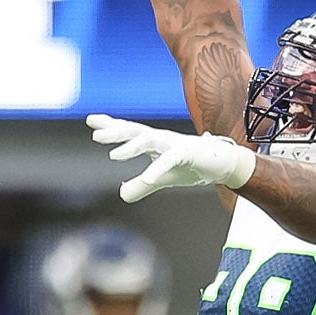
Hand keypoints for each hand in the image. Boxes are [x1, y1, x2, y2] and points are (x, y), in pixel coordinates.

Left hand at [87, 113, 255, 202]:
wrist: (224, 165)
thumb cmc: (192, 167)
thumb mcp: (163, 179)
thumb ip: (142, 185)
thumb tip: (122, 194)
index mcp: (154, 142)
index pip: (129, 130)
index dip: (110, 125)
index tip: (91, 120)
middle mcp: (162, 139)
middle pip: (135, 130)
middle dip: (115, 131)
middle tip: (96, 135)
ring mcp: (175, 143)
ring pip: (150, 139)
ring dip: (131, 146)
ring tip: (114, 156)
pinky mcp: (189, 153)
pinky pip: (170, 159)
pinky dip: (157, 168)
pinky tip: (147, 177)